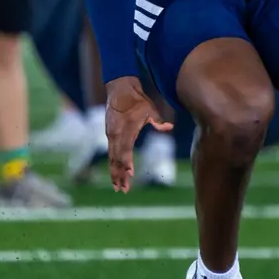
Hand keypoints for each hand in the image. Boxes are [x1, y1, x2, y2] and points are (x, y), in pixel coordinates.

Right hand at [105, 76, 173, 192]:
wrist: (120, 88)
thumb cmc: (137, 100)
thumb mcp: (150, 109)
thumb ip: (158, 121)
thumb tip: (169, 127)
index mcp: (125, 129)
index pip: (125, 150)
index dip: (127, 163)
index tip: (130, 174)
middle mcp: (115, 134)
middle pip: (116, 159)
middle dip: (120, 175)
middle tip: (123, 190)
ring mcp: (111, 135)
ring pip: (112, 158)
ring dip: (114, 173)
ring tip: (118, 187)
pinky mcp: (109, 135)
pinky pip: (110, 153)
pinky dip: (112, 165)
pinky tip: (114, 174)